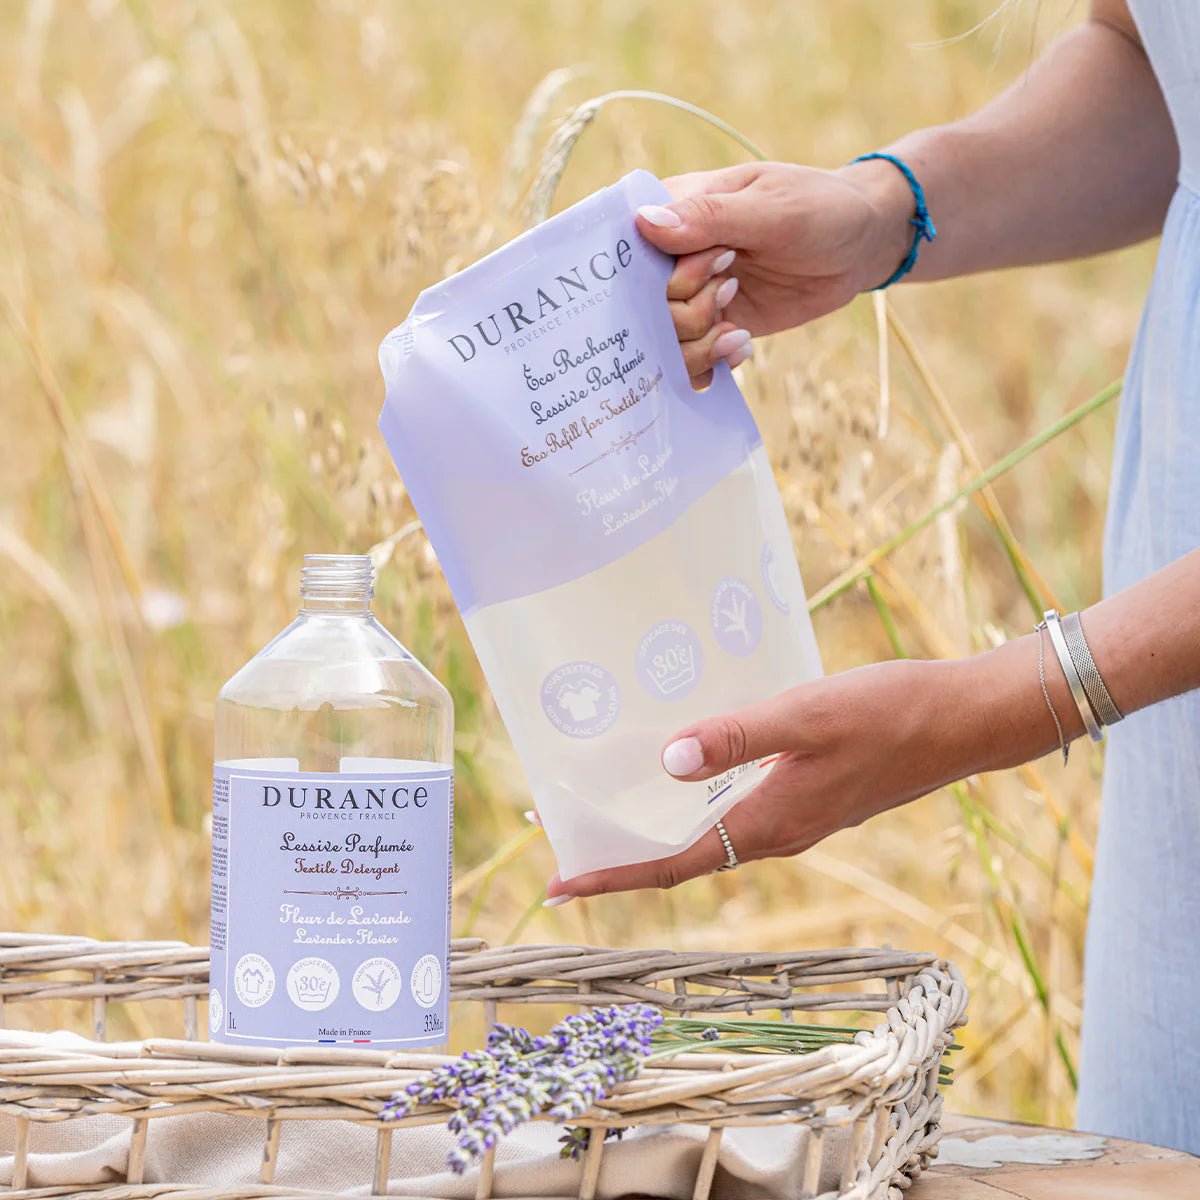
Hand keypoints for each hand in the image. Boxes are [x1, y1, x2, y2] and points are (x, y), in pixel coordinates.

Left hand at [543, 640, 1074, 900]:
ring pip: (713, 834)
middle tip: (573, 837)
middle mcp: (779, 832)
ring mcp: (799, 817)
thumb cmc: (892, 713)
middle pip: (685, 855)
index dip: (614, 875)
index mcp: (770, 823)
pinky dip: (702, 801)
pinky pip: (741, 810)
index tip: (559, 884)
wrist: (967, 720)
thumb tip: (668, 759)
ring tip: (615, 802)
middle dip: (627, 854)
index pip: (674, 863)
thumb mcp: (807, 715)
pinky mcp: (815, 797)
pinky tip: (692, 766)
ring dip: (662, 827)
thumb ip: (738, 737)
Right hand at [637, 160, 913, 387]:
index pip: (628, 249)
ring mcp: (694, 295)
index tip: (694, 273)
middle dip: (684, 309)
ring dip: (698, 342)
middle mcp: (675, 256)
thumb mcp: (770, 207)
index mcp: (677, 210)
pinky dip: (709, 364)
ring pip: (664, 338)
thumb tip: (645, 223)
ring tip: (736, 331)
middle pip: (644, 303)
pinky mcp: (716, 325)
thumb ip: (710, 217)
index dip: (649, 274)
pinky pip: (691, 358)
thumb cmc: (820, 208)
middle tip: (731, 286)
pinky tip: (741, 349)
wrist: (861, 244)